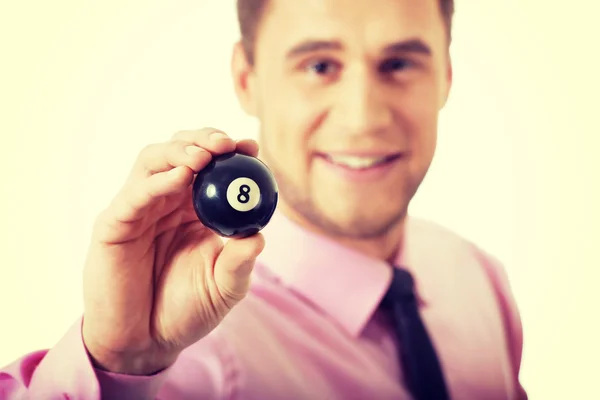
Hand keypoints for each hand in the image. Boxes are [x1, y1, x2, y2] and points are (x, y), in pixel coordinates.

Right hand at [81, 128, 264, 374]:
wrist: (146, 343)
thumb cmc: (186, 311)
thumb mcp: (224, 288)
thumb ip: (240, 263)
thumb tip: (259, 235)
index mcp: (193, 208)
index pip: (211, 166)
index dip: (231, 151)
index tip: (252, 148)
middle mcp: (166, 201)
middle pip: (180, 151)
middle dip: (204, 139)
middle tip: (227, 144)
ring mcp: (138, 209)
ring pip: (153, 161)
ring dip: (179, 151)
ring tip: (205, 156)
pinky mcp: (113, 224)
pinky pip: (133, 195)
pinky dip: (157, 182)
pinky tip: (182, 177)